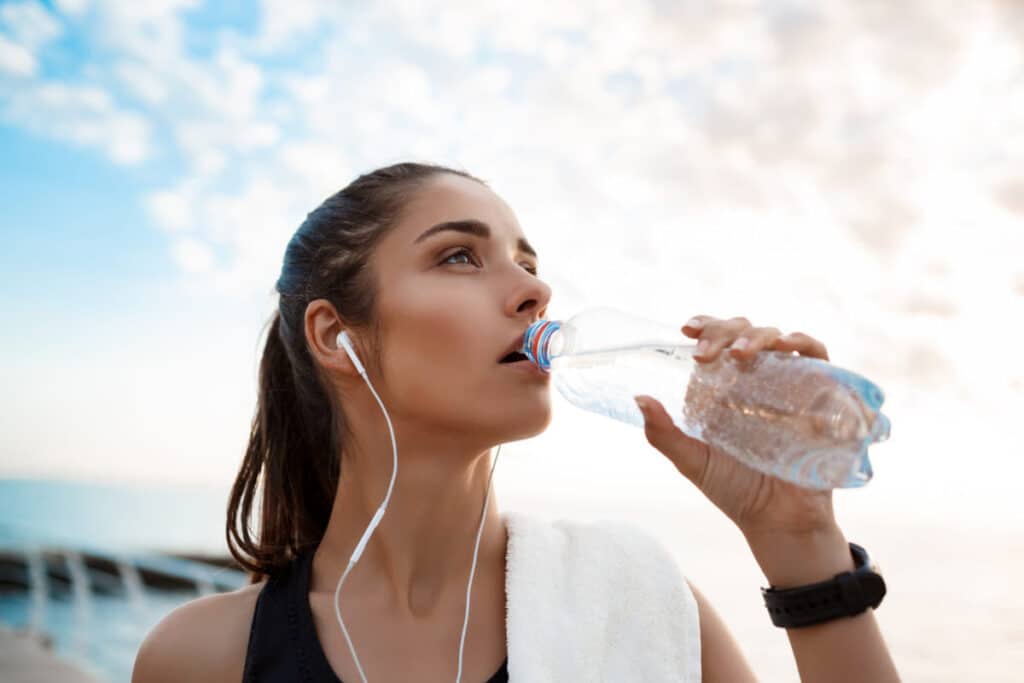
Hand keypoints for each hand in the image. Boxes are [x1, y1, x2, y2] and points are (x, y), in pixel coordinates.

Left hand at [634, 315, 838, 543]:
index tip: (687, 329)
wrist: (779, 522)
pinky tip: (787, 347)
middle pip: (744, 333)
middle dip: (725, 331)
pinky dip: (804, 344)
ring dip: (758, 335)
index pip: (717, 343)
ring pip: (777, 338)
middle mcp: (757, 381)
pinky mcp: (819, 395)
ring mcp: (788, 385)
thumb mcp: (692, 461)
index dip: (706, 327)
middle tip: (706, 352)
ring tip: (740, 353)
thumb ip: (664, 434)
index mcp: (725, 388)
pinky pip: (818, 357)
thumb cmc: (735, 491)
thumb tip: (639, 398)